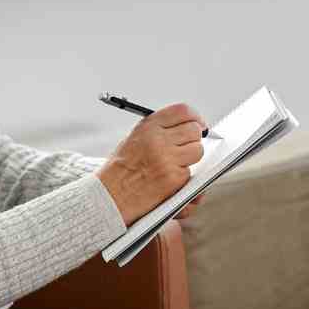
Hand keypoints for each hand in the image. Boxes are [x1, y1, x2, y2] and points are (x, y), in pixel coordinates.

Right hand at [98, 103, 205, 224]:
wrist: (109, 197)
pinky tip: (168, 180)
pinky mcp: (173, 178)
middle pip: (194, 130)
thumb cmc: (120, 171)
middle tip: (187, 145)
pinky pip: (191, 173)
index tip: (198, 124)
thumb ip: (158, 130)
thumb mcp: (134, 139)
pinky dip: (184, 178)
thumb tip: (185, 126)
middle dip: (194, 138)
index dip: (195, 117)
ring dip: (191, 158)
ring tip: (175, 164)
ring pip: (197, 150)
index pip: (182, 111)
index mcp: (148, 127)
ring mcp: (167, 159)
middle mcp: (158, 140)